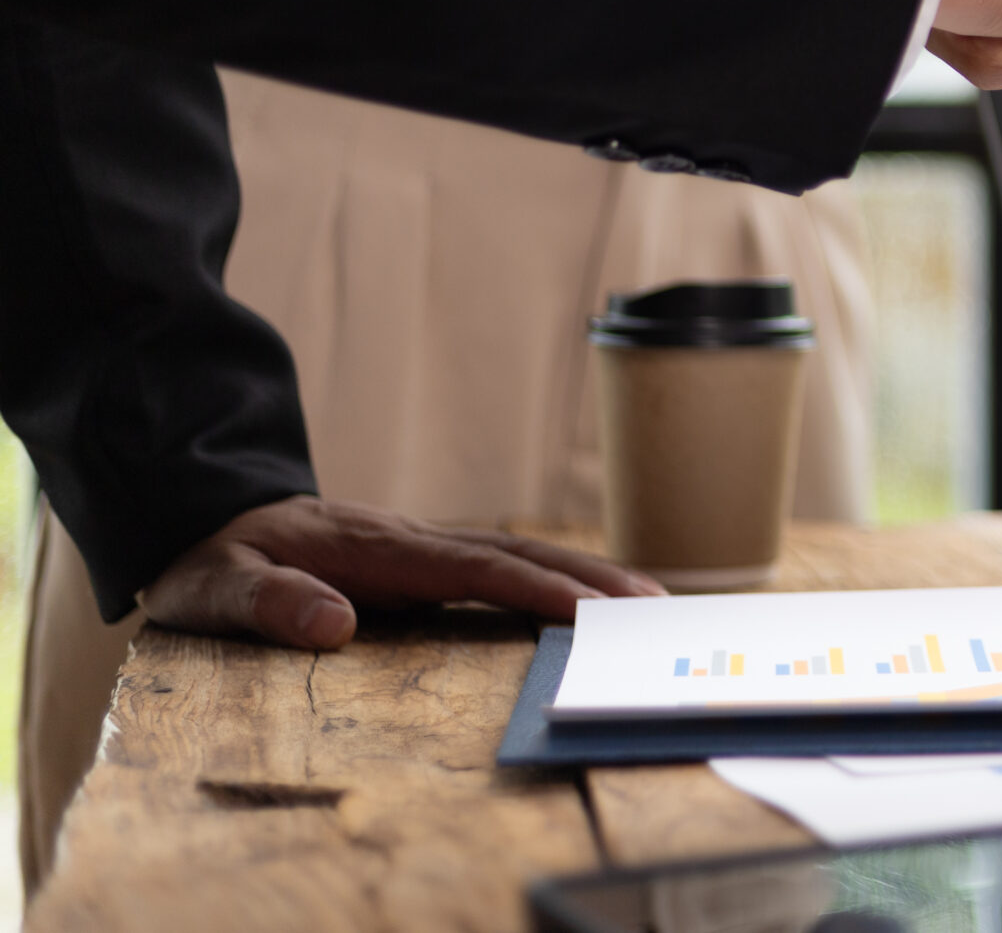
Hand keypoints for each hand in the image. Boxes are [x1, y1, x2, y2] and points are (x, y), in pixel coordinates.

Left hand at [138, 496, 662, 649]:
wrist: (206, 518)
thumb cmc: (214, 559)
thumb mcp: (215, 587)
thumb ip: (270, 603)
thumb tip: (339, 624)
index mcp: (376, 549)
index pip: (474, 568)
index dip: (536, 588)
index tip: (590, 612)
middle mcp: (413, 540)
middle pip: (518, 552)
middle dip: (590, 577)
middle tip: (655, 608)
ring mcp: (422, 547)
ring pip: (517, 554)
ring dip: (584, 575)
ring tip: (646, 603)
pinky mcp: (421, 561)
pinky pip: (499, 568)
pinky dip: (551, 578)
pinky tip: (584, 599)